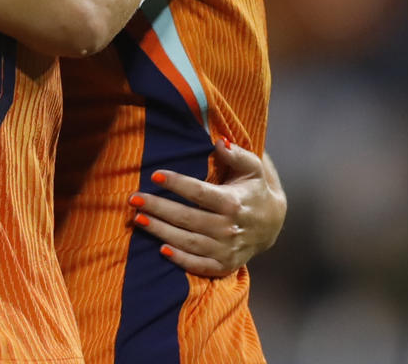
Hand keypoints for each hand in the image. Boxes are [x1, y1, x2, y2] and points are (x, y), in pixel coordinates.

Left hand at [132, 140, 285, 276]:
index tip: (155, 175)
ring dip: (161, 231)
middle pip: (188, 218)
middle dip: (159, 208)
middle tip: (134, 198)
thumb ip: (236, 154)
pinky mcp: (224, 265)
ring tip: (138, 218)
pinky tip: (161, 249)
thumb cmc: (254, 191)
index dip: (178, 184)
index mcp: (234, 203)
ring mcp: (227, 250)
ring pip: (188, 242)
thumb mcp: (252, 169)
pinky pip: (199, 266)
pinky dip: (181, 260)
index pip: (200, 193)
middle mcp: (230, 228)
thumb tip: (219, 141)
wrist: (273, 225)